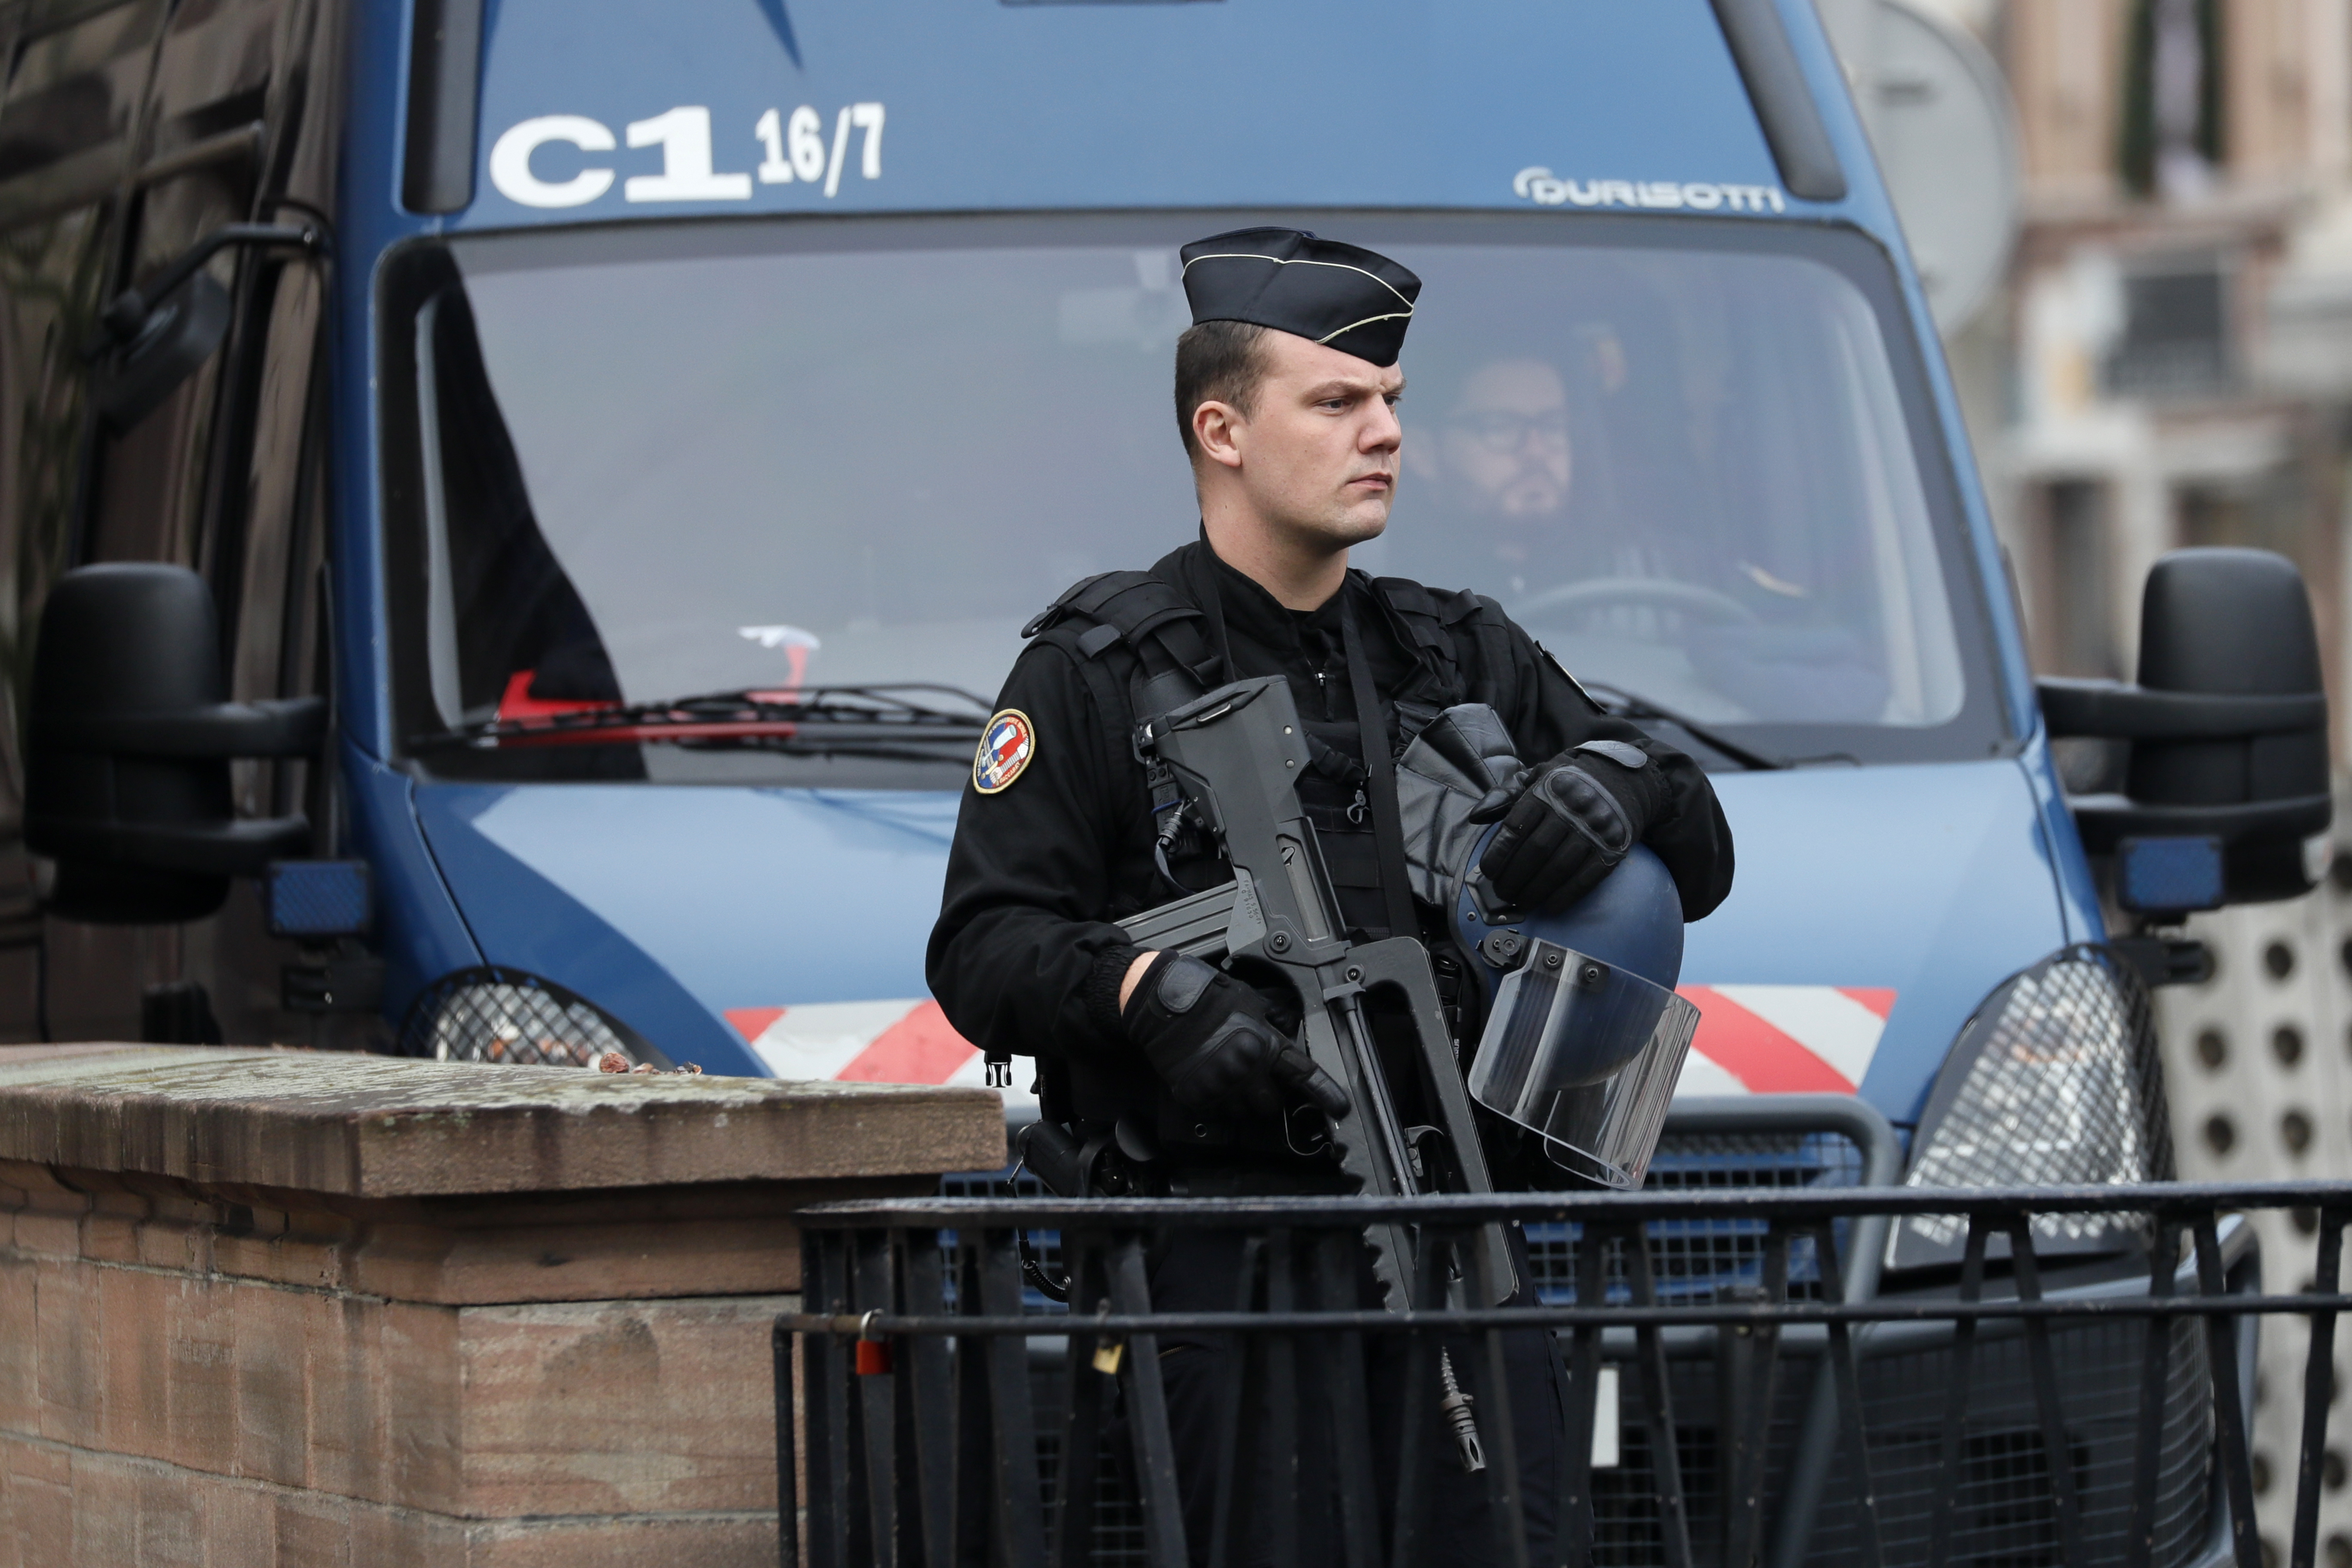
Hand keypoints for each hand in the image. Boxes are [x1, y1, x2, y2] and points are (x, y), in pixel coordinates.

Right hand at [1121, 952, 1350, 1119]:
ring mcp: (1220, 1086)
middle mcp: (1245, 1070)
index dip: (1326, 1095)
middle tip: (1256, 1078)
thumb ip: (1274, 1022)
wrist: (1164, 1005)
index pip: (1304, 1076)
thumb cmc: (1208, 999)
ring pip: (1244, 1113)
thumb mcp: (1252, 1002)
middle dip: (1269, 1095)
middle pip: (1271, 1104)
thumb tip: (1290, 1031)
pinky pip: (1217, 1113)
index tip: (1340, 1109)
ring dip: (1243, 1101)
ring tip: (1230, 1076)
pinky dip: (1219, 1102)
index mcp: (1264, 1046)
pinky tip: (1212, 1080)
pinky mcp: (1197, 1096)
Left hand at [1472, 740, 1666, 913]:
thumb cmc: (1573, 780)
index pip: (1517, 826)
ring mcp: (1595, 830)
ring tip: (1521, 902)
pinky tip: (1550, 906)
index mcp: (1549, 789)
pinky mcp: (1614, 848)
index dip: (1499, 852)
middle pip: (1535, 851)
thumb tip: (1477, 816)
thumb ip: (1507, 794)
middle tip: (1502, 892)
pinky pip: (1587, 878)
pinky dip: (1566, 896)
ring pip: (1559, 868)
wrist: (1628, 779)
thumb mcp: (1539, 775)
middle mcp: (1572, 809)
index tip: (1488, 871)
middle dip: (1514, 877)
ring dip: (1536, 891)